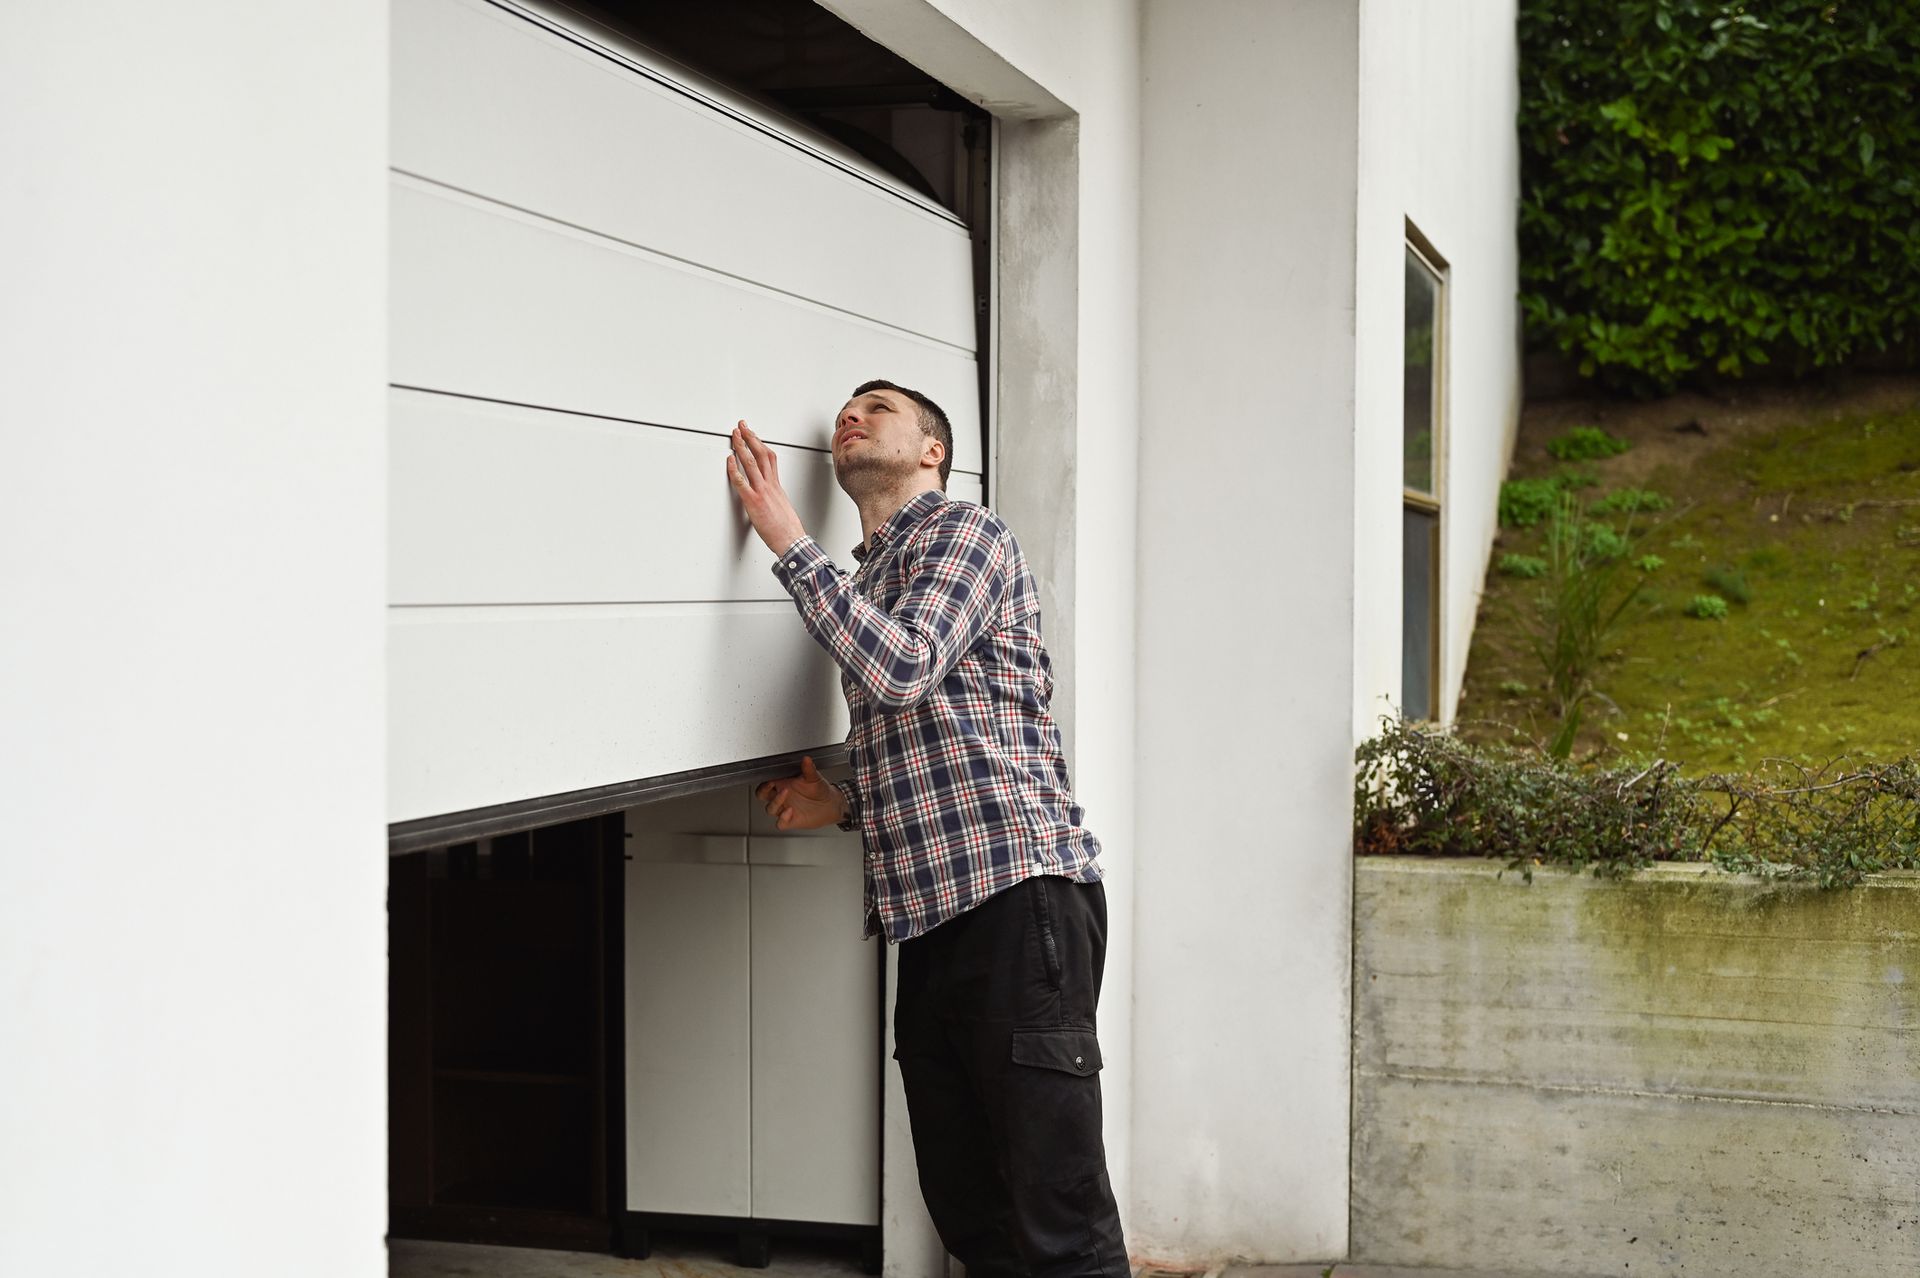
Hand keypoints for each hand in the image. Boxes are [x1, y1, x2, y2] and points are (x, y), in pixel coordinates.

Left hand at [726, 421, 807, 555]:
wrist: (791, 540)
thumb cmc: (788, 528)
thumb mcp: (783, 506)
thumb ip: (774, 496)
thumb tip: (769, 493)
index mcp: (776, 485)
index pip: (770, 457)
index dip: (760, 443)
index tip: (753, 435)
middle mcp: (770, 485)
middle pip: (760, 454)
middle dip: (750, 438)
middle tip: (742, 426)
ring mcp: (761, 492)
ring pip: (751, 463)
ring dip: (741, 447)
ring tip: (734, 436)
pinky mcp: (753, 501)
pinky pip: (741, 482)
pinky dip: (734, 469)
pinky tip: (728, 461)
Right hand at [755, 755, 848, 830]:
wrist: (829, 804)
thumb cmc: (818, 789)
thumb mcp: (814, 777)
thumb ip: (809, 769)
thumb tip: (806, 759)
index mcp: (782, 784)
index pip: (766, 783)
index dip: (765, 781)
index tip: (770, 777)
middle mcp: (781, 797)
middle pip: (762, 795)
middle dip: (763, 791)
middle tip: (771, 784)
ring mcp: (784, 809)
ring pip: (770, 809)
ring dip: (775, 802)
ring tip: (785, 793)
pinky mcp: (790, 820)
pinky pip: (780, 823)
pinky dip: (782, 818)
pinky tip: (790, 811)